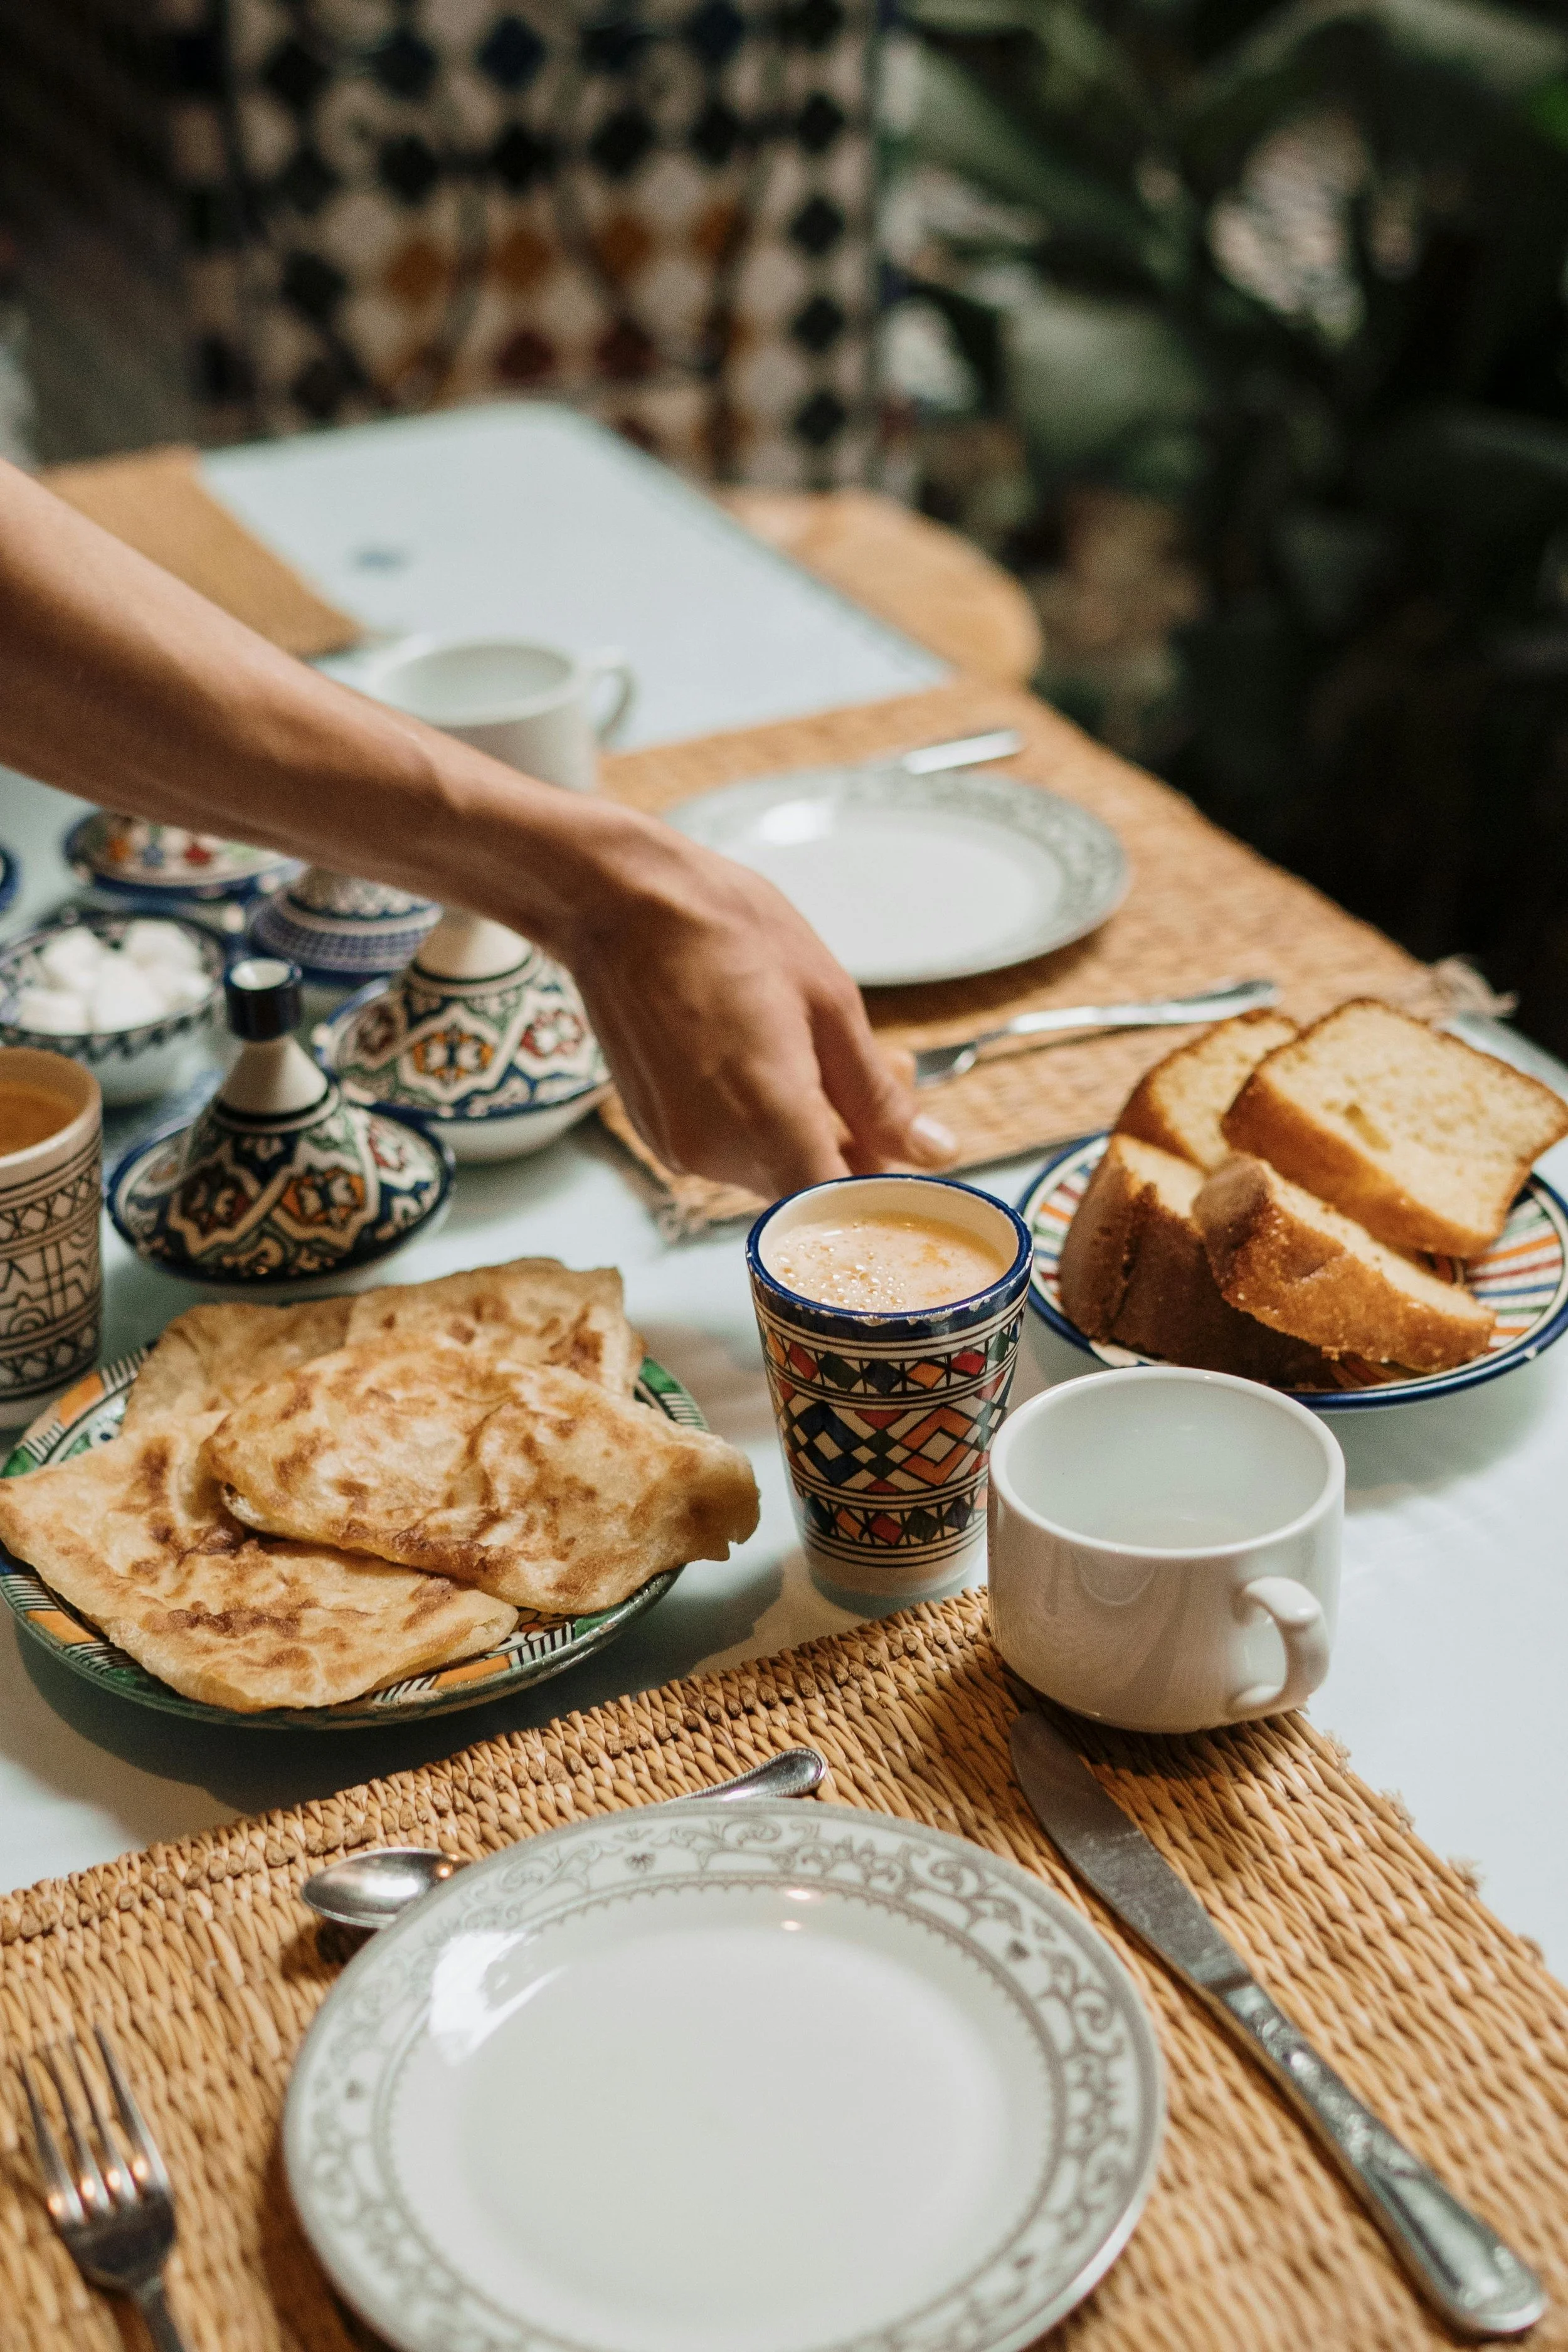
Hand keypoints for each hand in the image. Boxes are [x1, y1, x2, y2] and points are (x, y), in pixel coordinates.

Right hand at [564, 826, 956, 1199]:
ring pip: (770, 1170)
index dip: (881, 1192)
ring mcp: (679, 1148)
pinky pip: (730, 1151)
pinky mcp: (657, 1135)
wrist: (621, 902)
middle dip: (854, 1144)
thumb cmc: (726, 931)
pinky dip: (760, 1121)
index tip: (908, 1153)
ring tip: (817, 1049)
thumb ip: (879, 1097)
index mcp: (769, 1119)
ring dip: (808, 1129)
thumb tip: (931, 1153)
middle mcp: (716, 1151)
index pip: (842, 1207)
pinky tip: (766, 1059)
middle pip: (808, 1190)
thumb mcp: (831, 1004)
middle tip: (885, 1069)